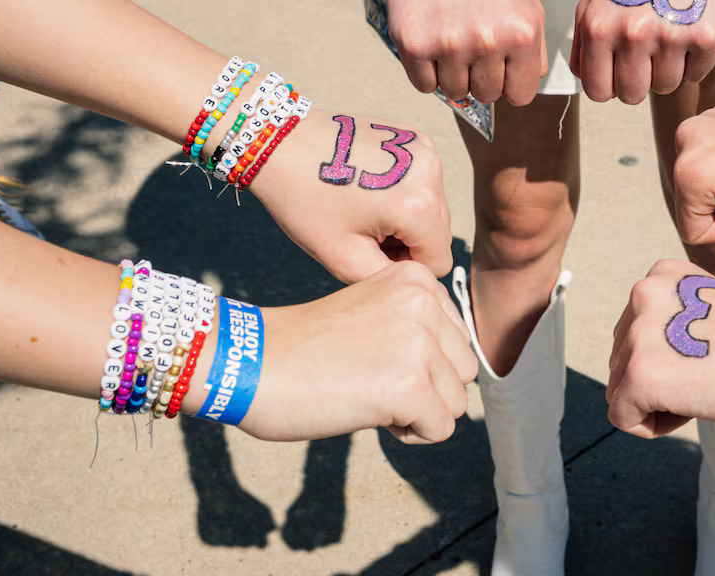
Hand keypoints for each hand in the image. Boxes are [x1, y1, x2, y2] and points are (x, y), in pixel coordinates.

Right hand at [238, 261, 477, 442]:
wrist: (250, 363)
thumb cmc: (305, 347)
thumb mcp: (374, 312)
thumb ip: (418, 326)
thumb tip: (464, 368)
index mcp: (416, 279)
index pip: (457, 339)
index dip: (421, 362)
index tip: (373, 356)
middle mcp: (424, 303)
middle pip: (464, 371)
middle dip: (427, 389)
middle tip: (370, 380)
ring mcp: (419, 343)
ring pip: (456, 402)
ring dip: (418, 412)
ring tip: (367, 394)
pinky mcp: (409, 385)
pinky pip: (440, 429)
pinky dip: (408, 434)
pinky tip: (367, 413)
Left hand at [250, 108, 453, 282]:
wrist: (280, 143)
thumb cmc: (303, 200)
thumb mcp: (343, 258)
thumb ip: (390, 279)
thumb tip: (418, 282)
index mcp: (418, 205)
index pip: (439, 261)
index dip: (403, 265)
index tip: (367, 250)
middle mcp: (431, 172)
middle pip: (438, 233)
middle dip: (405, 240)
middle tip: (360, 229)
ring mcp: (424, 148)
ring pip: (432, 207)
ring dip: (404, 216)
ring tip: (362, 207)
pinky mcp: (413, 136)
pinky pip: (422, 181)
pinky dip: (400, 190)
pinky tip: (366, 185)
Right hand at [386, 0, 546, 105]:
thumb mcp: (527, 6)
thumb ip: (533, 53)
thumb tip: (522, 89)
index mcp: (522, 33)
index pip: (521, 95)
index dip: (510, 82)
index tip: (501, 63)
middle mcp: (487, 41)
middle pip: (487, 95)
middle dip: (481, 75)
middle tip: (472, 42)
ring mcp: (448, 44)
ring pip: (454, 92)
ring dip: (452, 73)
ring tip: (451, 37)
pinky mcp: (413, 44)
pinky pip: (424, 86)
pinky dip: (426, 72)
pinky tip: (431, 41)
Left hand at [571, 0, 714, 103]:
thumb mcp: (593, 0)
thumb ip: (584, 46)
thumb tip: (593, 84)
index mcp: (600, 26)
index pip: (598, 91)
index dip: (610, 84)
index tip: (619, 69)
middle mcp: (634, 34)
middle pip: (633, 95)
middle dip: (640, 79)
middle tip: (648, 51)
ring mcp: (674, 36)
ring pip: (667, 87)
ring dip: (668, 68)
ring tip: (670, 31)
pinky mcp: (709, 35)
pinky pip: (696, 74)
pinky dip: (694, 59)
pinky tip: (690, 26)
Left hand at [607, 259, 714, 437]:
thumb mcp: (709, 310)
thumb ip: (674, 321)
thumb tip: (647, 354)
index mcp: (661, 276)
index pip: (636, 330)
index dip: (669, 357)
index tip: (708, 357)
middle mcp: (643, 295)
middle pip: (622, 359)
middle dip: (659, 380)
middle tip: (707, 378)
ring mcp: (638, 335)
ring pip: (620, 388)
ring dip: (657, 401)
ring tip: (703, 390)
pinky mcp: (639, 375)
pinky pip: (623, 416)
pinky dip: (653, 425)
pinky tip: (692, 410)